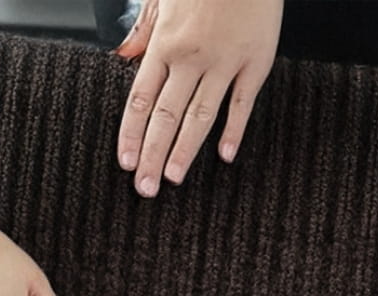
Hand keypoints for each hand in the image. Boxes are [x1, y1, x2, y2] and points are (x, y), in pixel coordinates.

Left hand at [111, 0, 282, 193]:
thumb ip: (143, 27)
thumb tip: (123, 54)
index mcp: (165, 44)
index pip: (140, 100)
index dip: (131, 136)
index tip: (126, 163)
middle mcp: (191, 58)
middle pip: (165, 117)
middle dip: (152, 156)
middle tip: (145, 187)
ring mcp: (224, 62)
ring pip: (199, 116)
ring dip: (184, 151)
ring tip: (173, 178)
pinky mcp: (255, 61)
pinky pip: (242, 103)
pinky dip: (234, 130)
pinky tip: (225, 154)